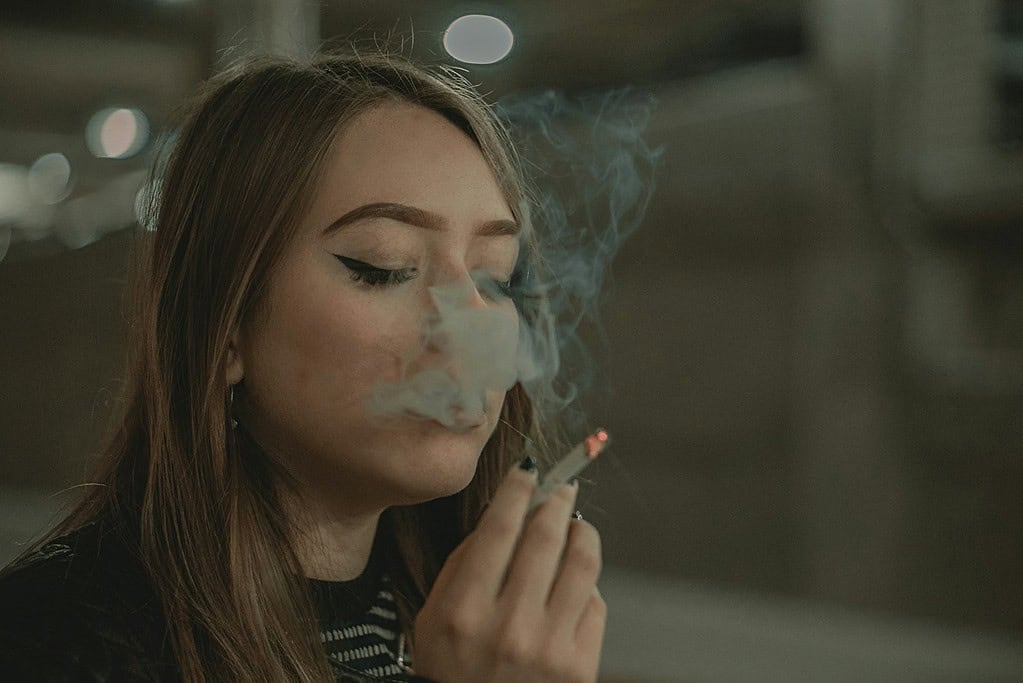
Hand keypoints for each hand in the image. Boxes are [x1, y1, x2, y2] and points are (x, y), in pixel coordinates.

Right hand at [413, 466, 605, 682]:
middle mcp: (509, 627)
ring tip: (576, 525)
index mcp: (464, 610)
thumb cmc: (450, 672)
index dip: (519, 488)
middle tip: (562, 487)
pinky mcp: (580, 668)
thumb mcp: (433, 619)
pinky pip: (596, 604)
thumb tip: (505, 515)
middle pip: (546, 536)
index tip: (529, 469)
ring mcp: (549, 648)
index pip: (499, 527)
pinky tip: (575, 580)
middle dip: (557, 500)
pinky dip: (587, 584)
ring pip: (583, 563)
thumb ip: (464, 566)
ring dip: (583, 533)